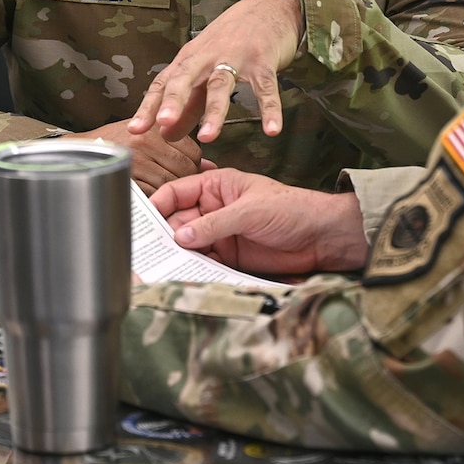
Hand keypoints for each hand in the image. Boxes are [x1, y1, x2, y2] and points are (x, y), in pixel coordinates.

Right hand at [53, 122, 206, 189]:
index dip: (195, 165)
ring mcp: (137, 161)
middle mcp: (147, 142)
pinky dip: (156, 198)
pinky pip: (153, 193)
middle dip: (186, 180)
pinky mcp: (127, 179)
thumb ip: (179, 145)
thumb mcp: (148, 132)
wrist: (81, 150)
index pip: (193, 152)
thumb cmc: (116, 141)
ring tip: (166, 192)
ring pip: (171, 182)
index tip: (188, 171)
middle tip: (180, 185)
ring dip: (172, 191)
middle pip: (185, 168)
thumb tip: (209, 166)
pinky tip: (153, 196)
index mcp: (156, 128)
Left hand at [128, 0, 302, 143]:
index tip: (135, 130)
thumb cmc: (233, 39)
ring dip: (214, 112)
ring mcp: (236, 56)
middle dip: (174, 100)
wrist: (268, 7)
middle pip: (186, 77)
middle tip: (163, 124)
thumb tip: (166, 134)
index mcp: (191, 58)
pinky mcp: (263, 60)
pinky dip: (269, 109)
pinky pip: (265, 87)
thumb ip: (188, 104)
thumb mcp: (205, 68)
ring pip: (222, 84)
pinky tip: (272, 130)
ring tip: (208, 137)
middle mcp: (208, 56)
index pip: (164, 82)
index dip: (149, 106)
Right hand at [150, 168, 367, 275]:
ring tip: (157, 269)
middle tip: (145, 253)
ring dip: (174, 256)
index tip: (141, 222)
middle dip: (161, 236)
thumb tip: (180, 236)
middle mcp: (212, 210)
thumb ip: (215, 224)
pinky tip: (181, 277)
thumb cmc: (292, 209)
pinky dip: (191, 270)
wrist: (321, 238)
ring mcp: (219, 235)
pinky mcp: (228, 258)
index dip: (158, 205)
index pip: (177, 192)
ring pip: (186, 245)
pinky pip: (202, 263)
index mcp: (216, 186)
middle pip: (176, 222)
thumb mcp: (250, 210)